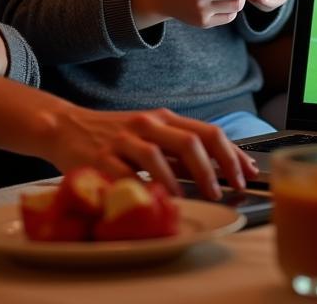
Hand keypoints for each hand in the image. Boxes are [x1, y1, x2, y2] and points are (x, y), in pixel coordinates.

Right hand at [49, 103, 258, 199]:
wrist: (69, 127)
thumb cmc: (116, 136)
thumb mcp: (152, 136)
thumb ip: (180, 152)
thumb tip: (219, 170)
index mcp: (165, 118)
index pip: (208, 131)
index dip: (232, 153)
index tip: (248, 173)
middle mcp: (148, 124)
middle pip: (191, 140)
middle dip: (215, 167)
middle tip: (226, 189)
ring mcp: (125, 139)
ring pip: (161, 155)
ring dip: (184, 179)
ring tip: (198, 196)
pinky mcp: (103, 157)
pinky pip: (129, 173)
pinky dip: (147, 186)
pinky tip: (159, 198)